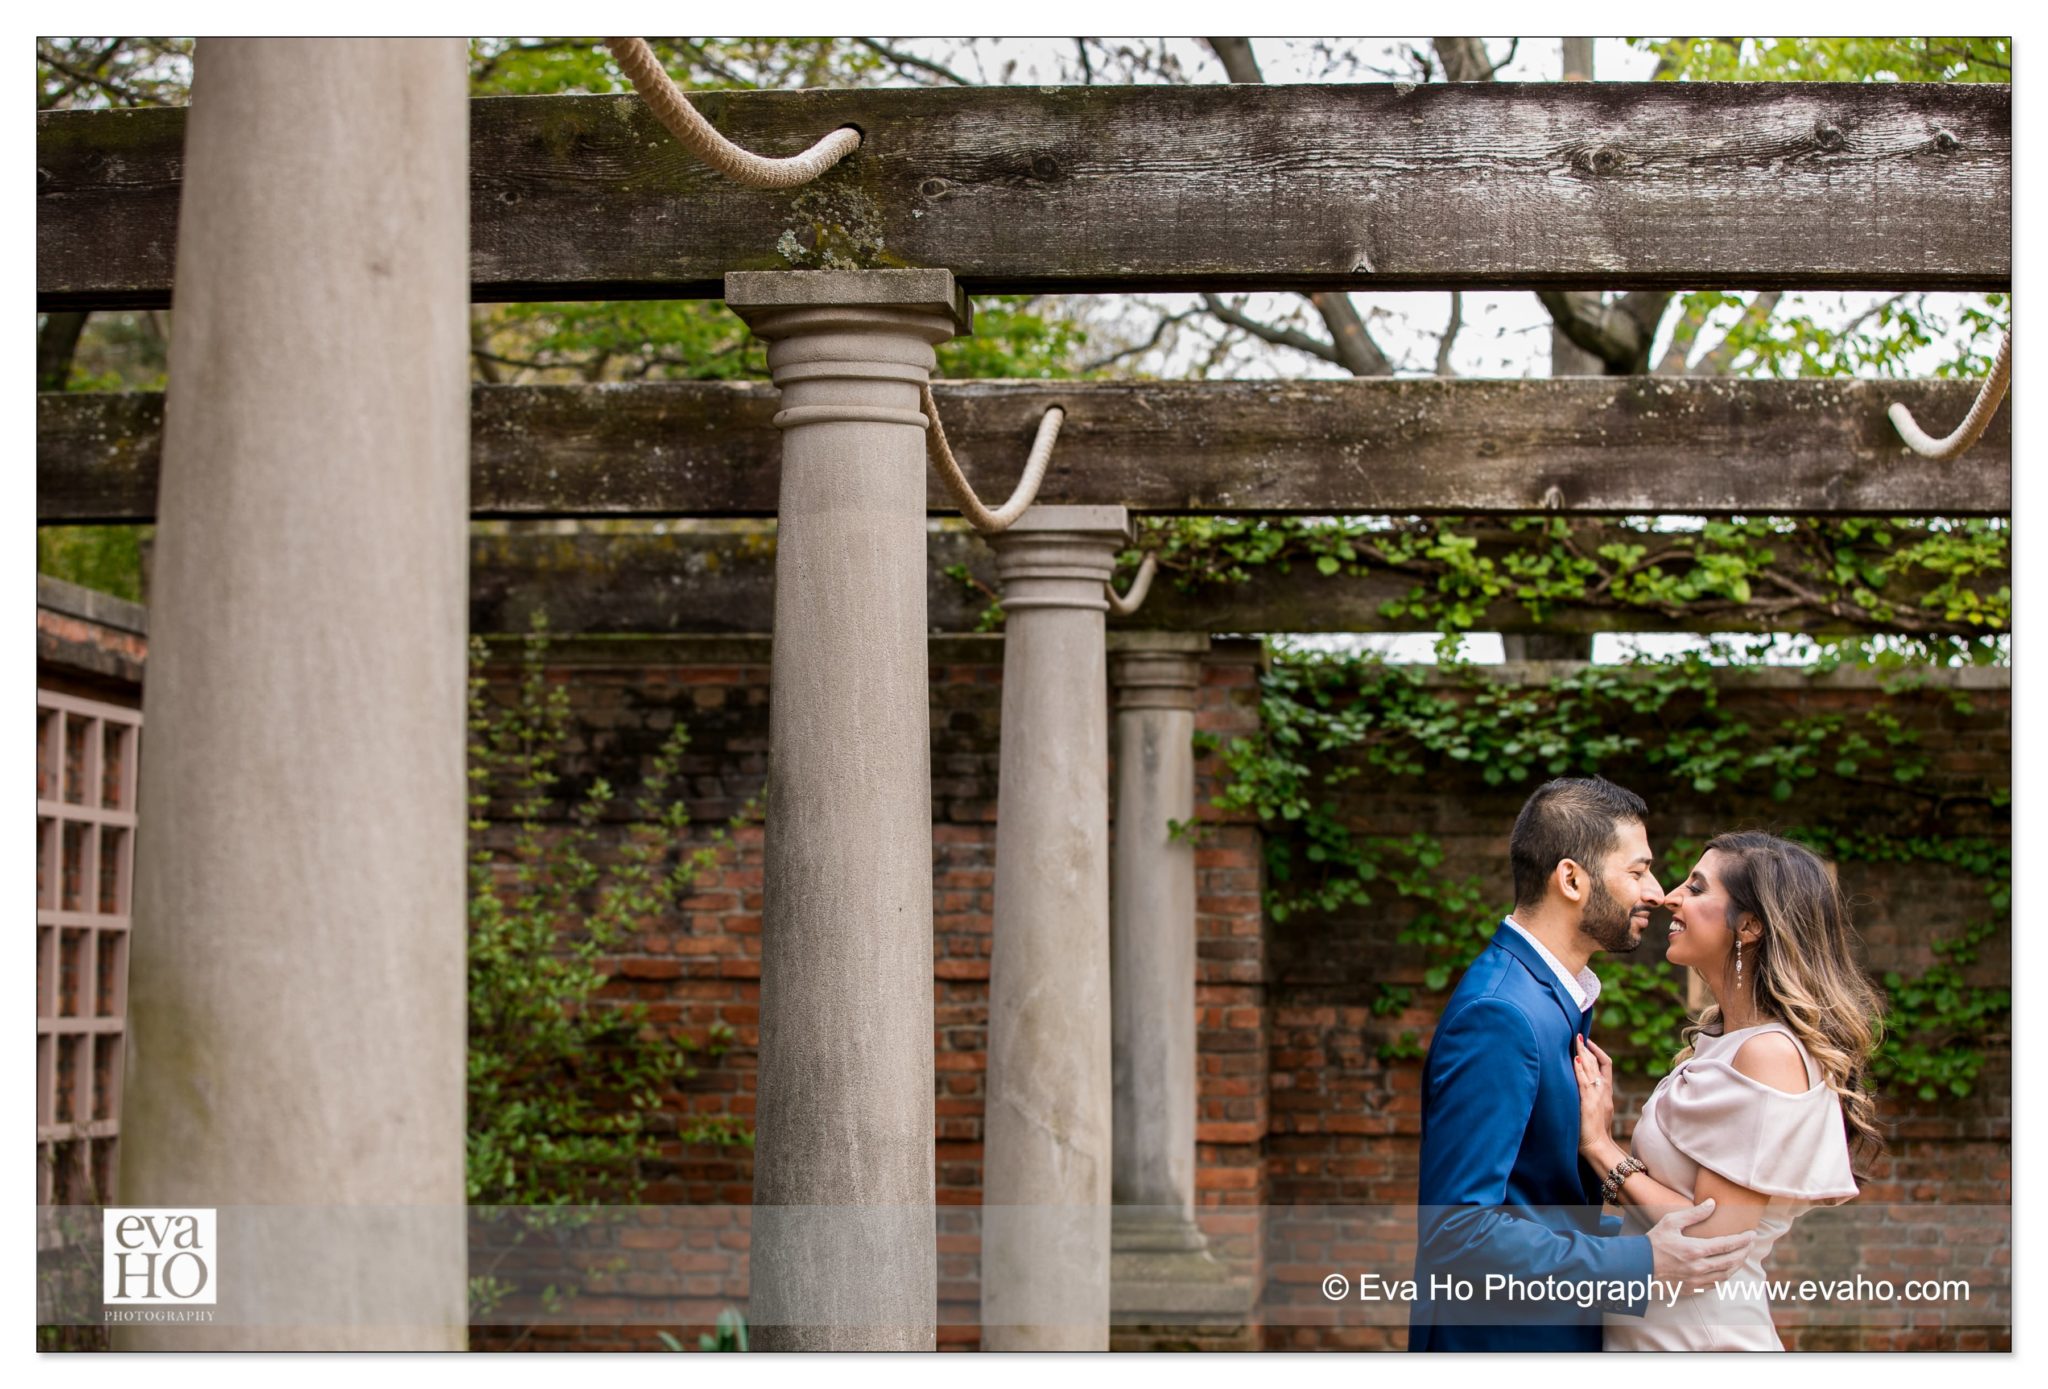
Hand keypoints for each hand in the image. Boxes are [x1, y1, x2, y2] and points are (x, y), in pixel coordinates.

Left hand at [1573, 1035, 1614, 1156]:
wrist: (1599, 1147)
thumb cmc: (1595, 1133)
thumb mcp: (1598, 1111)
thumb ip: (1593, 1098)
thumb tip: (1583, 1089)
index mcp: (1606, 1092)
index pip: (1605, 1066)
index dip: (1598, 1052)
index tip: (1589, 1042)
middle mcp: (1603, 1091)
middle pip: (1598, 1063)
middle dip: (1588, 1048)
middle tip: (1579, 1036)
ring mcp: (1596, 1096)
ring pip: (1591, 1069)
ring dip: (1583, 1053)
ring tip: (1576, 1041)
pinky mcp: (1587, 1103)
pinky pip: (1584, 1082)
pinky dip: (1580, 1070)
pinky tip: (1575, 1059)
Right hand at [1646, 1200, 1756, 1293]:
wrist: (1637, 1267)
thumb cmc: (1653, 1242)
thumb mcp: (1670, 1222)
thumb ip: (1694, 1214)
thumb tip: (1712, 1203)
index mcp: (1695, 1249)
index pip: (1727, 1245)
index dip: (1743, 1240)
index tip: (1752, 1234)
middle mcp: (1699, 1267)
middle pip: (1731, 1261)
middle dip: (1745, 1252)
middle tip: (1751, 1244)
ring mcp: (1696, 1281)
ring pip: (1726, 1275)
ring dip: (1738, 1265)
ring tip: (1742, 1256)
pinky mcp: (1692, 1290)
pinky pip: (1715, 1284)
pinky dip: (1725, 1276)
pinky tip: (1727, 1269)